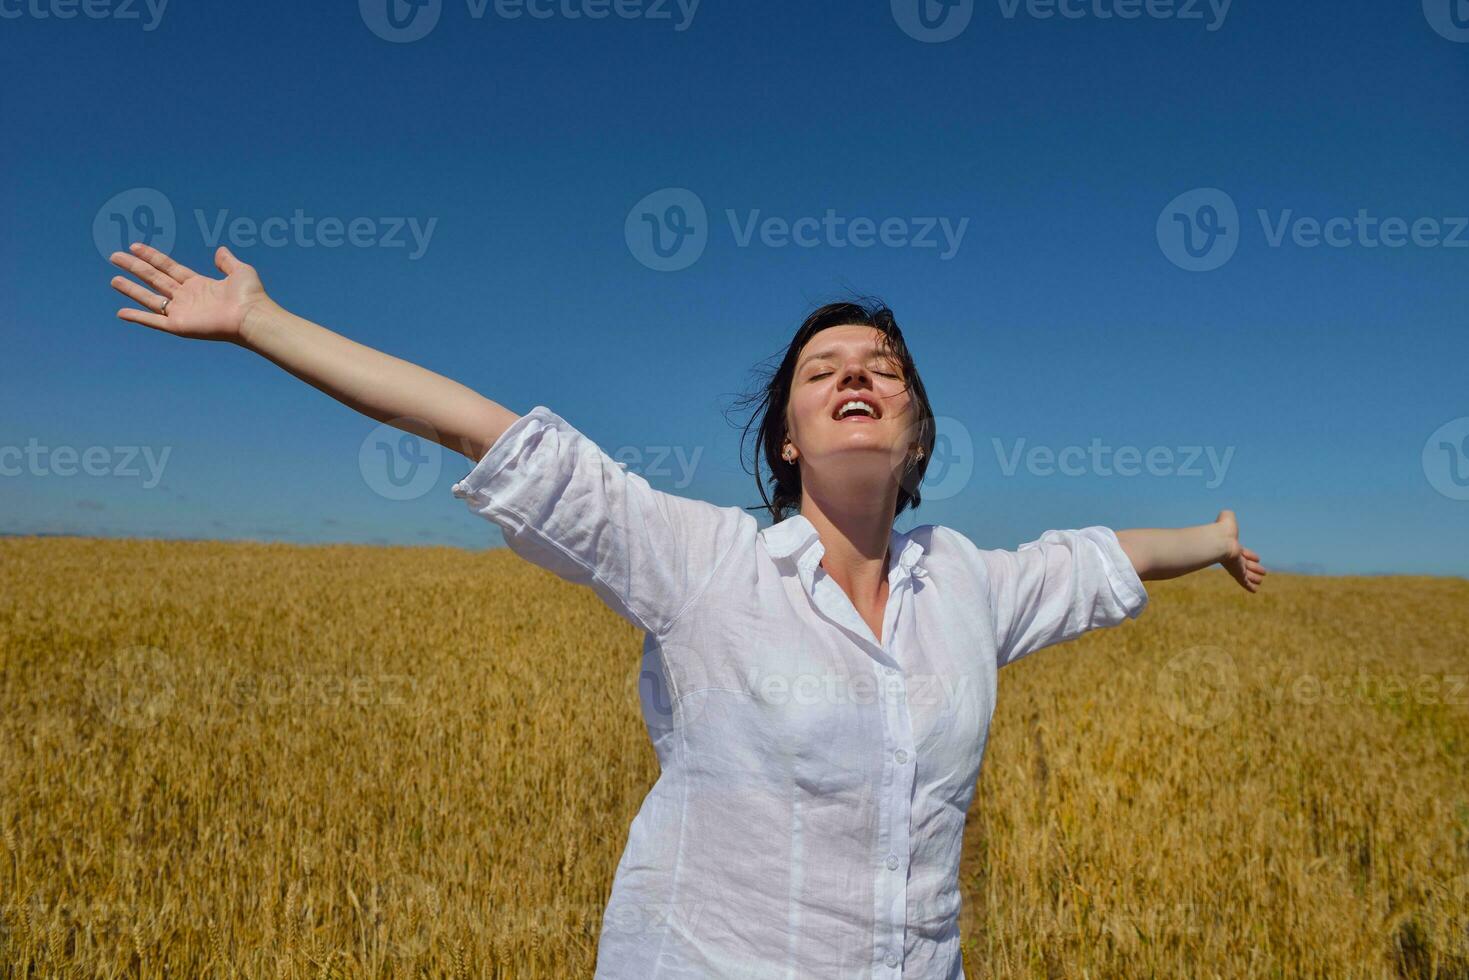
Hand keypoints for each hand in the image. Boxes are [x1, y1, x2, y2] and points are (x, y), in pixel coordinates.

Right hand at [109, 243, 271, 344]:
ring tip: (113, 280)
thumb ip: (227, 261)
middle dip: (135, 267)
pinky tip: (120, 312)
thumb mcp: (239, 271)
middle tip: (114, 256)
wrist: (251, 316)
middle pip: (154, 278)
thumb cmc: (250, 296)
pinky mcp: (179, 325)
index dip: (152, 257)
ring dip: (131, 289)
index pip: (168, 267)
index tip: (134, 246)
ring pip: (150, 298)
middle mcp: (187, 297)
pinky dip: (137, 317)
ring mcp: (182, 311)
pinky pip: (154, 321)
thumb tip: (220, 250)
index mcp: (198, 284)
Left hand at [1216, 509, 1266, 592]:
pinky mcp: (1237, 573)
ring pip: (1246, 574)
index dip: (1249, 555)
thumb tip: (1226, 514)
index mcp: (1230, 546)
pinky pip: (1244, 581)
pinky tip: (1255, 591)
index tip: (1257, 557)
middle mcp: (1232, 557)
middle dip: (1253, 567)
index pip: (1241, 552)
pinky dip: (1249, 586)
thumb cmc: (1223, 529)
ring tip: (1261, 579)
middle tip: (1264, 571)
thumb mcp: (1226, 519)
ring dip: (1254, 577)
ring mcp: (1235, 566)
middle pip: (1244, 564)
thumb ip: (1227, 517)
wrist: (1220, 540)